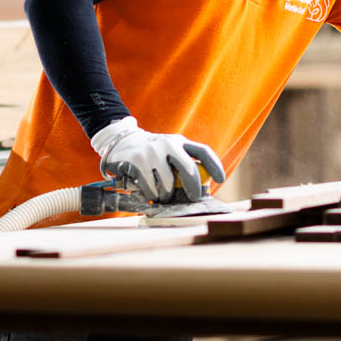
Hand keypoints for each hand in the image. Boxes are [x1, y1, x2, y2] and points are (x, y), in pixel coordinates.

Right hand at [89, 117, 226, 203]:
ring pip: (168, 184)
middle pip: (188, 169)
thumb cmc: (151, 154)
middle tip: (193, 198)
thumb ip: (182, 166)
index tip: (220, 180)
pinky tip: (150, 192)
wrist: (120, 143)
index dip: (214, 165)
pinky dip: (152, 195)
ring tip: (162, 194)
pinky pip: (151, 188)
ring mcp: (152, 152)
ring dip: (166, 195)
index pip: (202, 151)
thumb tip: (200, 190)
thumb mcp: (168, 153)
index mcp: (179, 142)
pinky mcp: (137, 162)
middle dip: (193, 188)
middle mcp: (167, 144)